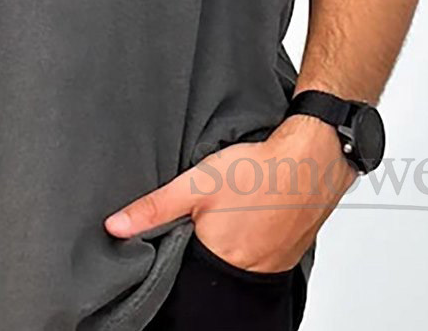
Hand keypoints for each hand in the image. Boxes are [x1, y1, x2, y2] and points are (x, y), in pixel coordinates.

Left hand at [104, 115, 355, 272]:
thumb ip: (154, 208)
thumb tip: (115, 227)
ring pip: (239, 259)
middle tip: (204, 218)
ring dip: (230, 242)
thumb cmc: (257, 170)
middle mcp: (248, 269)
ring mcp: (273, 263)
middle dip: (203, 246)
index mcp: (219, 258)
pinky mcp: (290, 250)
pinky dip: (254, 238)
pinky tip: (251, 214)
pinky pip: (263, 253)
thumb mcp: (195, 184)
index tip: (178, 233)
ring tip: (227, 214)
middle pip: (212, 266)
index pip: (187, 269)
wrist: (311, 158)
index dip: (178, 251)